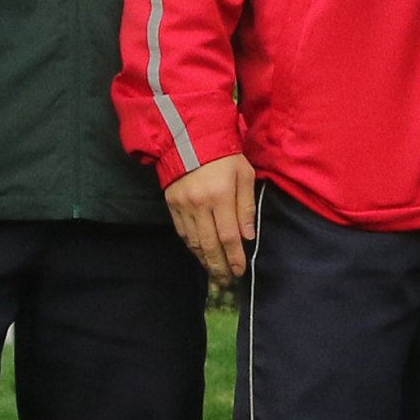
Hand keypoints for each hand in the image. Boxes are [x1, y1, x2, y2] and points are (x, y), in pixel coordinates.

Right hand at [164, 154, 258, 287]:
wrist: (190, 138)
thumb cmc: (224, 155)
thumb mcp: (244, 174)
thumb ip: (245, 205)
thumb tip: (247, 236)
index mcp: (220, 195)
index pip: (229, 235)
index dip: (234, 256)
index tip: (240, 271)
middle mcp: (199, 204)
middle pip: (209, 244)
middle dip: (219, 266)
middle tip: (226, 281)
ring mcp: (182, 205)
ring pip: (193, 241)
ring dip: (205, 260)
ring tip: (215, 273)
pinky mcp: (171, 204)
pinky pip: (182, 232)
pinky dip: (192, 247)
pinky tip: (200, 255)